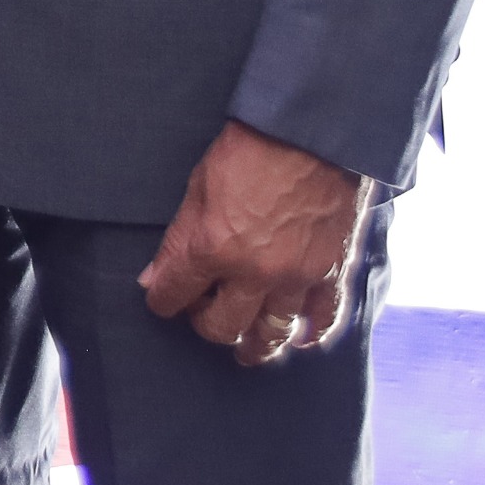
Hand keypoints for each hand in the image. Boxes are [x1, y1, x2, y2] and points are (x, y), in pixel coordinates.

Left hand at [138, 120, 369, 366]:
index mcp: (212, 249)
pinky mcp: (331, 271)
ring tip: (246, 352)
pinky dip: (311, 333)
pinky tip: (300, 340)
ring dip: (255, 346)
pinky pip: (323, 319)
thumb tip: (153, 278)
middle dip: (206, 325)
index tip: (162, 299)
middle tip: (204, 315)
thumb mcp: (196, 188)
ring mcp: (296, 276)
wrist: (311, 133)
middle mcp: (253, 273)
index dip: (162, 300)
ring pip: (271, 334)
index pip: (173, 295)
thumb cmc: (248, 150)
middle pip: (222, 327)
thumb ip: (177, 239)